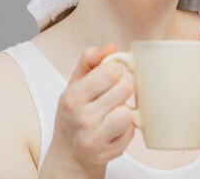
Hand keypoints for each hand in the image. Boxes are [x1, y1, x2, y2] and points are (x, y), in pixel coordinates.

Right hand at [40, 44, 134, 178]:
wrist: (69, 154)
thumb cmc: (75, 113)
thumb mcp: (75, 84)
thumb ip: (90, 60)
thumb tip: (111, 46)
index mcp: (72, 96)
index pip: (110, 70)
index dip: (116, 71)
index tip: (111, 78)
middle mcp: (80, 117)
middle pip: (125, 88)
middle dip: (124, 89)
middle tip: (114, 96)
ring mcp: (93, 138)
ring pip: (128, 112)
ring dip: (125, 112)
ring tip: (113, 114)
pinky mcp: (107, 154)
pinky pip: (131, 132)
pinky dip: (126, 130)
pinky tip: (113, 131)